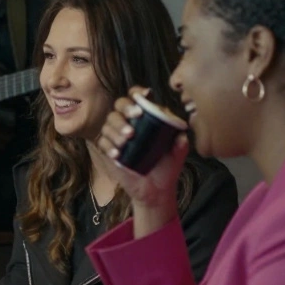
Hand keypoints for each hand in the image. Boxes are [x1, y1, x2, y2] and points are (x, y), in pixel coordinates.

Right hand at [96, 88, 185, 230]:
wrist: (154, 191)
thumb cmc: (166, 169)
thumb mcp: (177, 156)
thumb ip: (180, 145)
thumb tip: (182, 136)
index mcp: (147, 118)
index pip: (138, 98)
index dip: (137, 93)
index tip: (143, 96)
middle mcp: (130, 122)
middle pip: (119, 105)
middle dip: (125, 108)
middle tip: (135, 117)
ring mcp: (117, 135)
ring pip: (108, 123)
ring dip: (116, 128)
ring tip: (127, 140)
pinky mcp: (109, 149)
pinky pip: (103, 142)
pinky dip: (109, 146)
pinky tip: (118, 155)